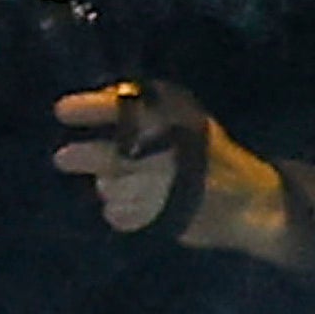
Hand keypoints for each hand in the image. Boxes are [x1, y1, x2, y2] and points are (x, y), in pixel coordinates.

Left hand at [59, 78, 281, 246]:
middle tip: (62, 157)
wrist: (254, 199)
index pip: (127, 109)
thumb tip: (102, 94)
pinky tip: (137, 204)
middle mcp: (168, 154)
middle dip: (82, 156)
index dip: (91, 108)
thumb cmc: (210, 153)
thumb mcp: (188, 116)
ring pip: (110, 189)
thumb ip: (148, 106)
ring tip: (130, 182)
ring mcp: (165, 190)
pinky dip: (120, 212)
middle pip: (110, 156)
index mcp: (175, 123)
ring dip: (110, 187)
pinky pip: (120, 216)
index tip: (61, 110)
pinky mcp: (163, 219)